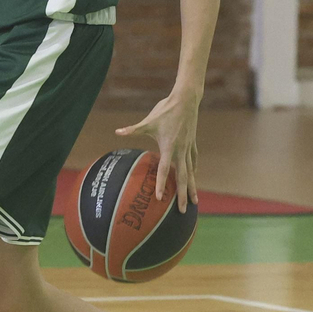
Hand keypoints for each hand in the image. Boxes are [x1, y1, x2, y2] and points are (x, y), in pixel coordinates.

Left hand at [115, 90, 200, 212]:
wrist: (186, 100)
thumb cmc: (165, 110)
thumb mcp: (148, 121)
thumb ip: (133, 129)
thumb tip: (117, 132)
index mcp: (169, 147)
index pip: (164, 170)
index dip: (162, 185)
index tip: (161, 198)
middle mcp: (181, 150)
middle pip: (183, 177)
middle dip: (183, 195)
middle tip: (183, 211)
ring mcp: (188, 147)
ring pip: (191, 172)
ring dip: (192, 187)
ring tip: (195, 202)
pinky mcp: (192, 143)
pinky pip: (194, 160)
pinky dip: (194, 169)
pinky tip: (194, 175)